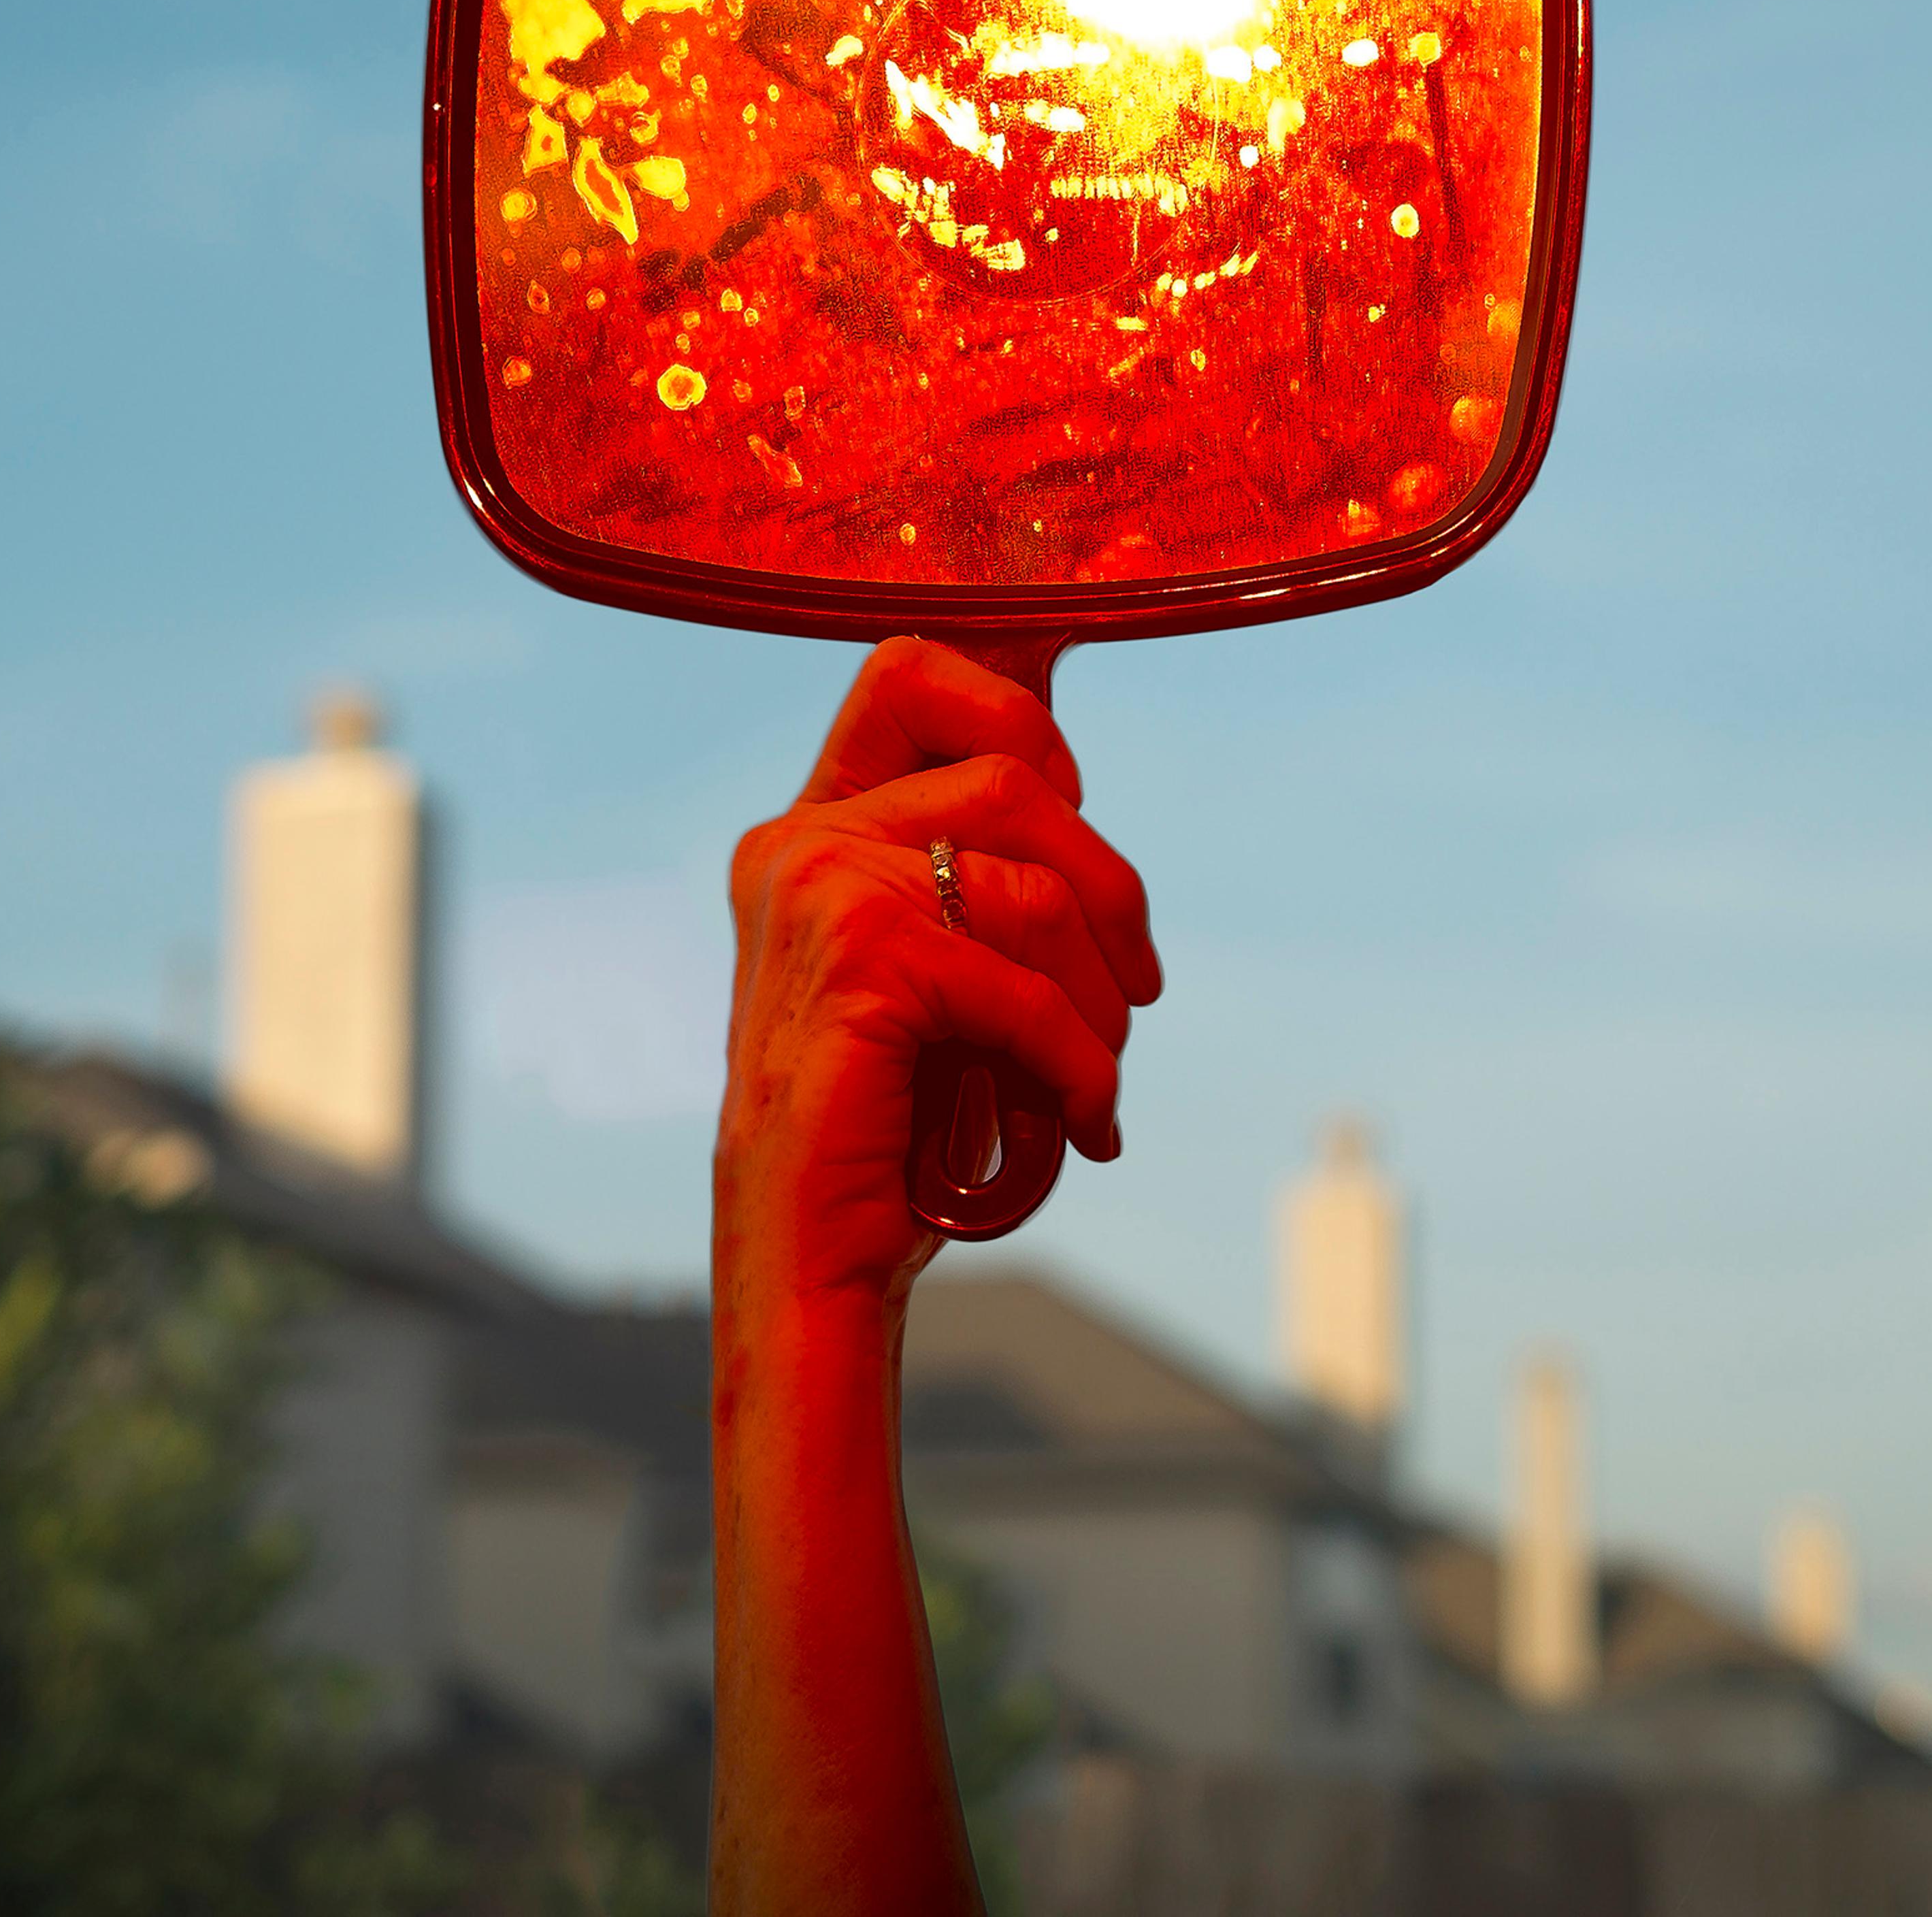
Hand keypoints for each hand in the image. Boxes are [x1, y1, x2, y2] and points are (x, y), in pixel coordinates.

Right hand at [717, 635, 1162, 1307]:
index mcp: (810, 829)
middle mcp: (800, 843)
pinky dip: (1082, 1063)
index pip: (908, 674)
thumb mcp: (928, 969)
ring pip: (1031, 882)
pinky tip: (1087, 1125)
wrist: (809, 1256)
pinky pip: (1025, 985)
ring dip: (1100, 996)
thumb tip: (1080, 818)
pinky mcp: (862, 962)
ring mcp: (821, 892)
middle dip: (1105, 878)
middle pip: (1010, 773)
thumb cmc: (886, 1124)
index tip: (1068, 810)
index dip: (1013, 714)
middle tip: (1131, 980)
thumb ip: (970, 879)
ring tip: (1099, 1076)